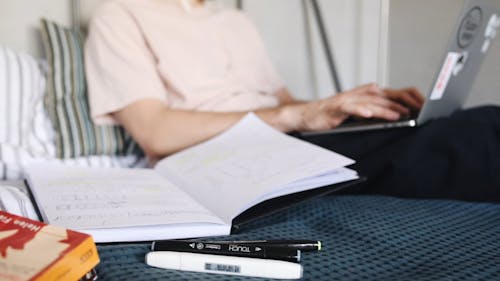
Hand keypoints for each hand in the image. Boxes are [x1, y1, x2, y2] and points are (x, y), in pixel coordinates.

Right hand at [284, 83, 424, 131]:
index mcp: (371, 93)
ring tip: (399, 116)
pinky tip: (369, 115)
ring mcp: (349, 99)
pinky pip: (350, 107)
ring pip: (372, 102)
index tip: (427, 107)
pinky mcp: (336, 106)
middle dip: (405, 103)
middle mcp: (362, 93)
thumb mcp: (362, 113)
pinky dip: (360, 110)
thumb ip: (380, 111)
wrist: (309, 115)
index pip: (397, 93)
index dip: (413, 98)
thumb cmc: (336, 115)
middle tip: (419, 111)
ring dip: (386, 109)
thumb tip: (403, 116)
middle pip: (388, 95)